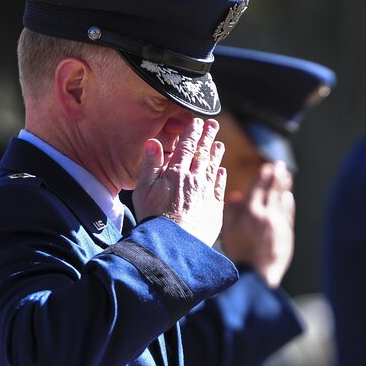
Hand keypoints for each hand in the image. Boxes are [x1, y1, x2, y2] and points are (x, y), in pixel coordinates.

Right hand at [132, 118, 226, 245]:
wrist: (174, 244)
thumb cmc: (153, 218)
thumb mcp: (143, 190)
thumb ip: (150, 164)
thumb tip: (153, 141)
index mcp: (176, 172)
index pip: (186, 147)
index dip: (192, 132)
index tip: (196, 121)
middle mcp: (194, 179)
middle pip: (202, 154)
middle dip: (207, 137)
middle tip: (213, 125)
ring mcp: (206, 193)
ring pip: (213, 168)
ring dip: (216, 154)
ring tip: (219, 144)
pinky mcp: (214, 208)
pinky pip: (219, 188)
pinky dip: (221, 177)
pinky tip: (222, 171)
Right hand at [220, 162, 294, 287]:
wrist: (255, 274)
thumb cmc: (238, 254)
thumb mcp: (227, 231)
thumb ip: (231, 212)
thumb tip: (236, 196)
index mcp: (250, 212)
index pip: (259, 188)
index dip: (264, 177)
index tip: (268, 167)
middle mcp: (265, 215)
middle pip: (273, 191)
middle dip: (277, 177)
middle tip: (280, 166)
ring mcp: (278, 223)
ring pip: (282, 200)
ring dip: (284, 186)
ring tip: (286, 176)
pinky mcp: (286, 233)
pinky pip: (288, 213)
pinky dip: (288, 203)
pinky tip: (288, 196)